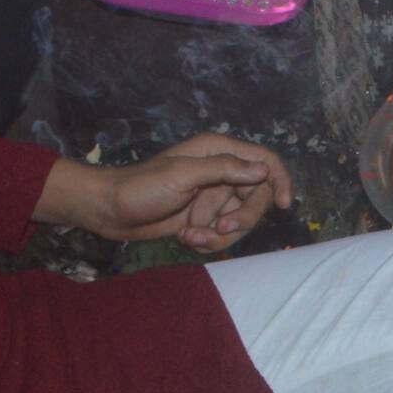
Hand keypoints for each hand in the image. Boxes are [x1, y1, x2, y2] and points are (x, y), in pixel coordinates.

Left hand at [89, 133, 294, 249]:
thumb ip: (223, 169)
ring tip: (192, 236)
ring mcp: (213, 197)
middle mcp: (221, 172)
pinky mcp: (203, 219)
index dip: (280, 180)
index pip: (265, 161)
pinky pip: (223, 234)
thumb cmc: (142, 187)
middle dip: (242, 218)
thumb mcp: (182, 174)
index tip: (283, 204)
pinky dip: (209, 241)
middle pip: (256, 197)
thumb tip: (263, 171)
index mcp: (219, 151)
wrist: (109, 212)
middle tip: (220, 228)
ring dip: (220, 234)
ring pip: (241, 220)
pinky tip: (187, 239)